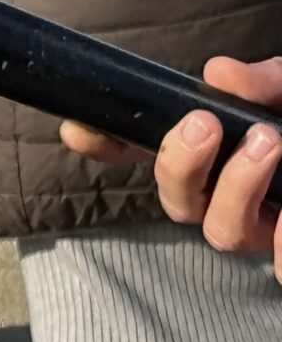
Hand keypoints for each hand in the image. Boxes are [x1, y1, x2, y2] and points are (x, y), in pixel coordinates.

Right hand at [62, 56, 281, 282]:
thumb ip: (264, 81)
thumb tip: (218, 75)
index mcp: (215, 153)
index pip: (142, 150)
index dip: (104, 144)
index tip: (79, 128)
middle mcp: (228, 195)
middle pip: (174, 197)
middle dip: (179, 161)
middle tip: (207, 123)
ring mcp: (262, 229)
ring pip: (217, 229)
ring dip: (234, 187)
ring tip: (269, 143)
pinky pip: (277, 266)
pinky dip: (280, 244)